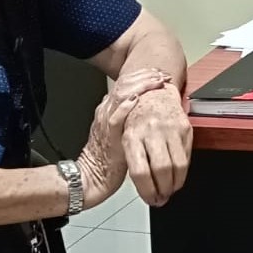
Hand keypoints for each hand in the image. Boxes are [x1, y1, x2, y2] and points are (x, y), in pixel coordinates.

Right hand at [78, 70, 170, 206]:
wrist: (91, 178)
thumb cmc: (107, 160)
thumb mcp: (118, 133)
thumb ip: (126, 120)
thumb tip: (141, 111)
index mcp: (108, 111)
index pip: (125, 85)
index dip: (142, 77)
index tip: (158, 74)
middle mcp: (105, 113)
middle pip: (124, 86)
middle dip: (144, 77)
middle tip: (161, 74)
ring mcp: (106, 124)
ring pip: (120, 97)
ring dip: (140, 87)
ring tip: (155, 81)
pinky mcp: (110, 139)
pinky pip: (115, 119)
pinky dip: (125, 107)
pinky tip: (135, 99)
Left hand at [121, 82, 192, 207]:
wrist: (153, 93)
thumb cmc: (135, 117)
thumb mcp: (121, 135)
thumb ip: (129, 158)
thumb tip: (141, 185)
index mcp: (131, 136)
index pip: (140, 171)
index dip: (147, 191)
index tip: (150, 199)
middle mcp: (151, 131)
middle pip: (162, 170)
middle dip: (163, 190)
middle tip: (161, 198)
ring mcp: (170, 129)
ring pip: (178, 166)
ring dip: (175, 184)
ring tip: (170, 190)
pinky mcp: (184, 128)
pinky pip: (187, 156)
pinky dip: (183, 171)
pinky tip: (177, 176)